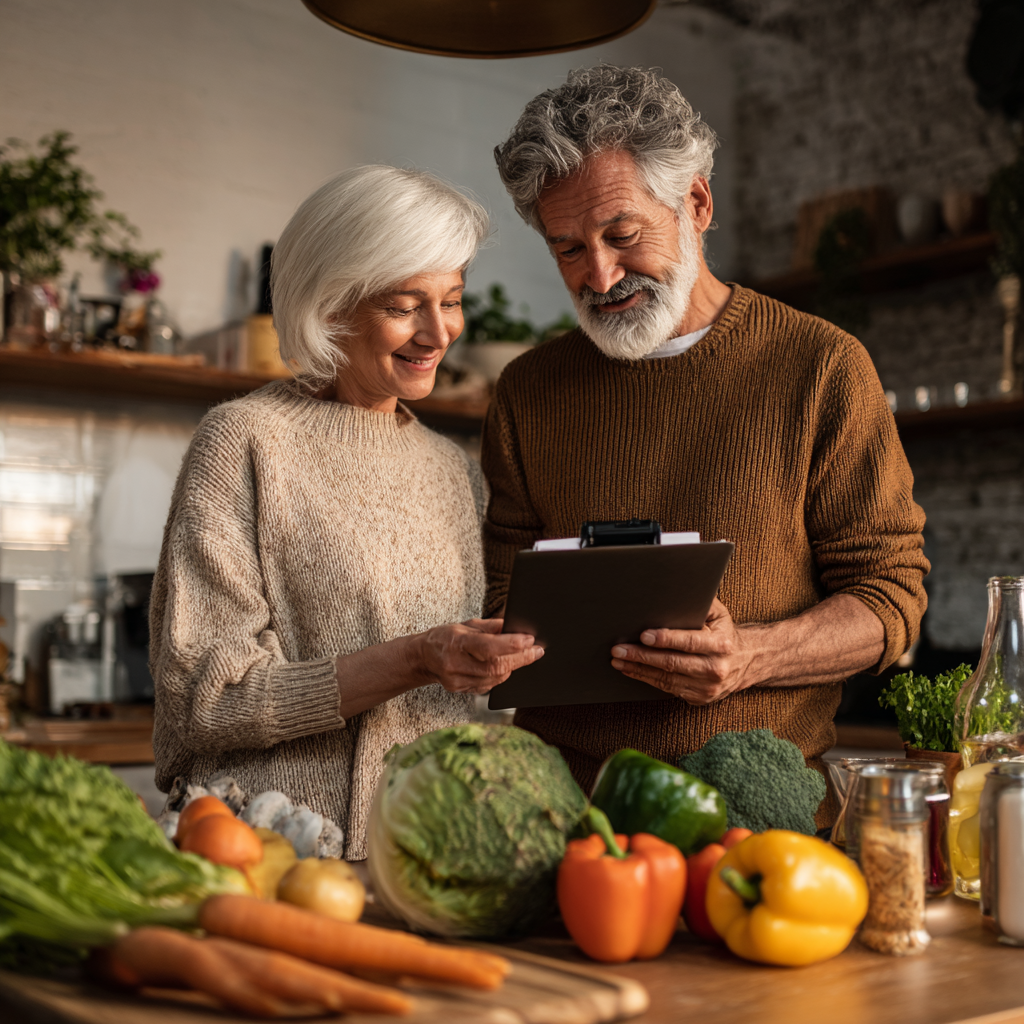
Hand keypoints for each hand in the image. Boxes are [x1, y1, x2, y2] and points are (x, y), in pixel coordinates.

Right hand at [416, 618, 543, 694]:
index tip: (530, 640)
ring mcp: (457, 681)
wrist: (423, 657)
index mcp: (457, 642)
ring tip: (523, 656)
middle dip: (520, 659)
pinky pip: (488, 686)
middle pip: (495, 666)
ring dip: (512, 667)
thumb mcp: (467, 624)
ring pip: (494, 679)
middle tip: (537, 651)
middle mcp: (455, 664)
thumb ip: (492, 627)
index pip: (488, 646)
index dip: (511, 644)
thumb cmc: (446, 637)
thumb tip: (516, 627)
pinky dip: (500, 676)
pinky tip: (505, 667)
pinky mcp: (460, 690)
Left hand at [609, 598, 756, 704]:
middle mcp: (715, 668)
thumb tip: (675, 593)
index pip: (689, 642)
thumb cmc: (724, 632)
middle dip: (642, 656)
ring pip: (667, 679)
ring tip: (619, 661)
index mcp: (721, 644)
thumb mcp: (719, 614)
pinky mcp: (699, 698)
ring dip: (639, 670)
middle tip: (619, 650)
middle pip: (672, 663)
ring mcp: (707, 687)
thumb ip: (699, 603)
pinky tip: (633, 671)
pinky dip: (648, 679)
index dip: (665, 639)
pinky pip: (668, 689)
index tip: (644, 635)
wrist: (747, 661)